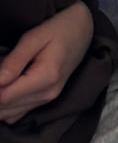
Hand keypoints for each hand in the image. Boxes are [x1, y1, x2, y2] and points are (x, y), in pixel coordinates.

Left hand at [0, 2, 94, 123]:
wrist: (83, 29)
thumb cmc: (59, 28)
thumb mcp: (35, 37)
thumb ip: (15, 60)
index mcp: (45, 78)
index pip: (4, 97)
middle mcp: (47, 94)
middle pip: (5, 109)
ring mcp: (48, 99)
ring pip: (9, 114)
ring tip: (1, 79)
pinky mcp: (46, 99)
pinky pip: (17, 114)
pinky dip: (5, 106)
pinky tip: (5, 88)